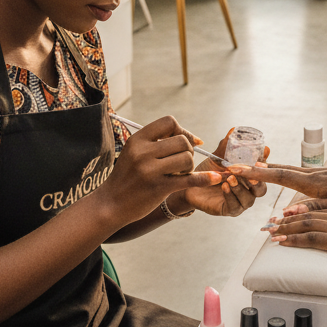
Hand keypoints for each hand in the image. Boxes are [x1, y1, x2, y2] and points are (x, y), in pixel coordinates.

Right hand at [99, 115, 220, 228]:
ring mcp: (150, 171)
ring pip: (186, 158)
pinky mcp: (159, 188)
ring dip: (189, 166)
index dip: (181, 130)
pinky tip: (215, 178)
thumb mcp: (135, 151)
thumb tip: (193, 138)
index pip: (169, 122)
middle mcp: (143, 152)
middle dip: (188, 150)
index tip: (185, 142)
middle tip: (182, 163)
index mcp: (138, 139)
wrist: (110, 204)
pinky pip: (189, 180)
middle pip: (181, 141)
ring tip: (181, 173)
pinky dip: (205, 179)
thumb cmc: (127, 176)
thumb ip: (157, 141)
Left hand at [183, 132, 270, 217]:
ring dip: (240, 187)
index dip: (264, 166)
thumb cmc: (209, 171)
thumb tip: (233, 130)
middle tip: (251, 173)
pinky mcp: (231, 210)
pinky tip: (224, 187)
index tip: (261, 158)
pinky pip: (235, 206)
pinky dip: (231, 195)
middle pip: (261, 189)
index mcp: (250, 177)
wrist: (192, 186)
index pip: (263, 173)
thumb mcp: (218, 157)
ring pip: (249, 198)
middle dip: (257, 181)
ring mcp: (241, 202)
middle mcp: (249, 190)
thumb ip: (227, 146)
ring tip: (230, 178)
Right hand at [235, 161, 326, 213]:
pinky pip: (301, 174)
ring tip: (254, 168)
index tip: (239, 169)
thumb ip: (316, 209)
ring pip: (291, 170)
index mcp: (317, 183)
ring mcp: (323, 173)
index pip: (281, 177)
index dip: (258, 175)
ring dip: (271, 170)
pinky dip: (286, 173)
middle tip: (236, 167)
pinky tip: (285, 174)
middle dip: (258, 170)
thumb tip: (289, 213)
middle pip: (281, 170)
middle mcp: (316, 175)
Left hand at [265, 205, 326, 289]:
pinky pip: (312, 238)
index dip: (303, 214)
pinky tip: (282, 242)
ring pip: (307, 224)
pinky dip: (294, 239)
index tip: (288, 217)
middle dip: (288, 219)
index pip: (322, 210)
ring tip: (271, 232)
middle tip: (271, 223)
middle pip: (310, 214)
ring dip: (286, 228)